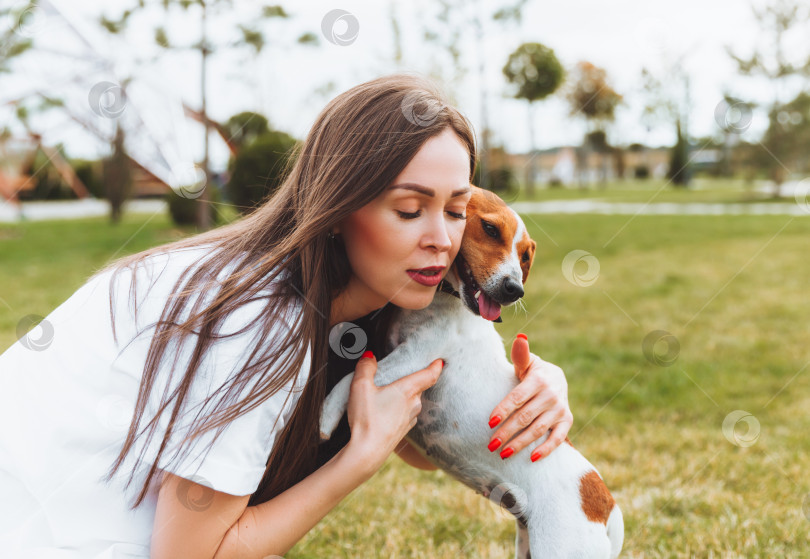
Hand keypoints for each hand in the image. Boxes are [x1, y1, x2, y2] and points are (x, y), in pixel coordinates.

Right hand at [345, 351, 443, 474]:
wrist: (367, 452)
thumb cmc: (367, 419)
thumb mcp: (361, 387)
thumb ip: (366, 368)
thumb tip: (369, 357)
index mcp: (407, 390)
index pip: (429, 375)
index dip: (436, 366)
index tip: (441, 360)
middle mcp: (414, 404)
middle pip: (418, 387)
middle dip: (412, 379)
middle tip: (403, 373)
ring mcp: (410, 419)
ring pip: (412, 401)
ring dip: (404, 395)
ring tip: (389, 392)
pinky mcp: (403, 431)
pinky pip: (405, 414)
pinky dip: (399, 409)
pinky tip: (385, 411)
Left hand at [486, 333, 573, 461]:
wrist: (557, 378)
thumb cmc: (533, 372)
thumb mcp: (527, 362)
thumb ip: (521, 355)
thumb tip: (520, 337)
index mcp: (539, 379)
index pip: (518, 397)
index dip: (504, 409)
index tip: (490, 422)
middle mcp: (552, 394)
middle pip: (525, 417)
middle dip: (507, 432)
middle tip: (490, 445)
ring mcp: (560, 409)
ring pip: (538, 429)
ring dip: (520, 443)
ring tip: (503, 454)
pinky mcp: (568, 420)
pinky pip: (558, 438)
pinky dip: (546, 449)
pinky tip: (532, 459)